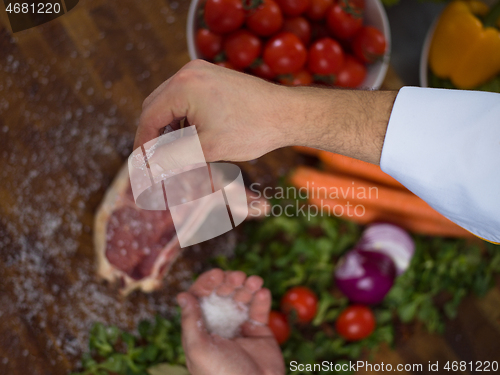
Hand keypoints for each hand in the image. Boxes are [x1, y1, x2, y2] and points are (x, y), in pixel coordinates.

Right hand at [135, 60, 302, 161]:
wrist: (288, 113)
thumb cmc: (253, 130)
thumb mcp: (207, 148)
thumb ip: (173, 156)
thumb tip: (149, 166)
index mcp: (184, 86)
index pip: (150, 116)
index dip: (143, 142)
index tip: (142, 163)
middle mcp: (189, 72)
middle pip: (156, 105)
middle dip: (154, 134)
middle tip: (155, 160)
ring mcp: (202, 71)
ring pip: (170, 101)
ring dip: (169, 126)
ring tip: (173, 152)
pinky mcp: (213, 77)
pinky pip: (186, 97)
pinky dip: (183, 117)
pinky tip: (190, 136)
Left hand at [177, 268, 284, 374]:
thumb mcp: (199, 349)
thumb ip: (191, 322)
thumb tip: (182, 295)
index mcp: (200, 330)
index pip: (201, 298)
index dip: (207, 283)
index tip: (217, 274)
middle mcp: (219, 326)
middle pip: (222, 295)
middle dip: (229, 282)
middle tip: (238, 276)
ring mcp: (240, 328)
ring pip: (242, 299)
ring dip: (247, 286)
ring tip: (254, 281)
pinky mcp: (259, 332)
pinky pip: (260, 310)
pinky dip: (262, 299)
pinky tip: (263, 291)